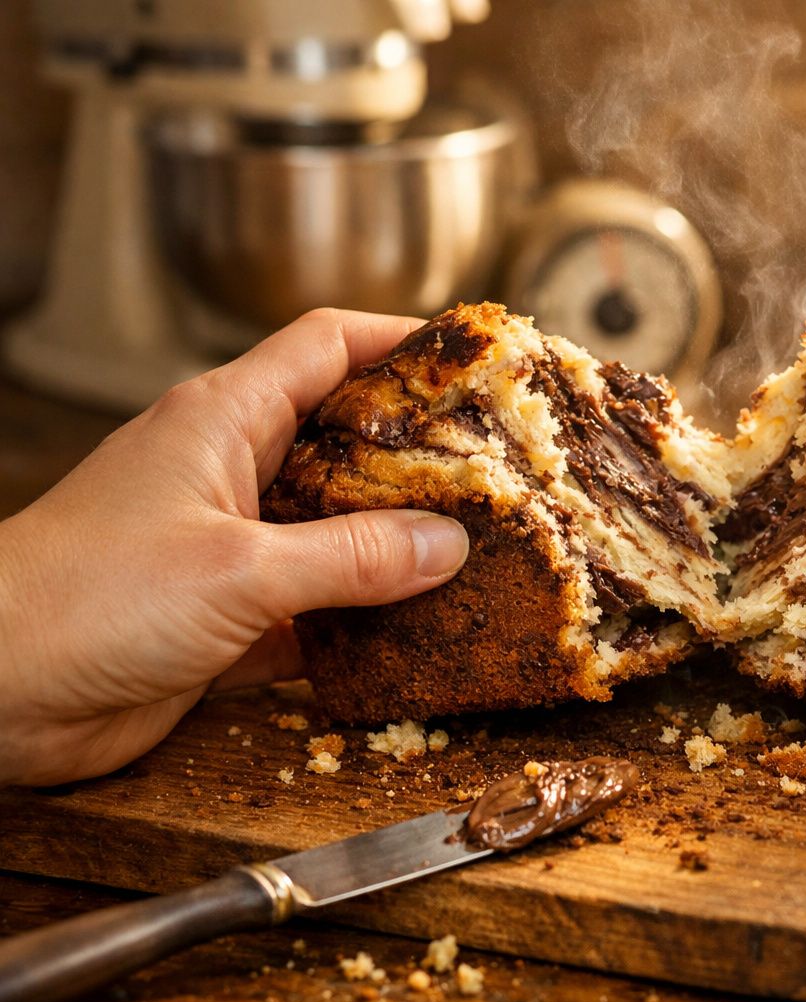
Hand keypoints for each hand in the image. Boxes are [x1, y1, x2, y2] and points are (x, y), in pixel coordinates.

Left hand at [0, 310, 469, 786]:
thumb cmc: (82, 599)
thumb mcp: (239, 571)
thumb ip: (352, 558)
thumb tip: (448, 544)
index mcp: (223, 419)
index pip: (328, 345)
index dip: (404, 340)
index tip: (477, 356)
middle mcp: (229, 471)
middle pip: (345, 437)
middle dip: (422, 450)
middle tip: (500, 464)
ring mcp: (228, 543)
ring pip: (337, 525)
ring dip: (399, 542)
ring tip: (480, 549)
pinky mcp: (225, 614)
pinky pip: (316, 603)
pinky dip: (363, 617)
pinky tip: (416, 632)